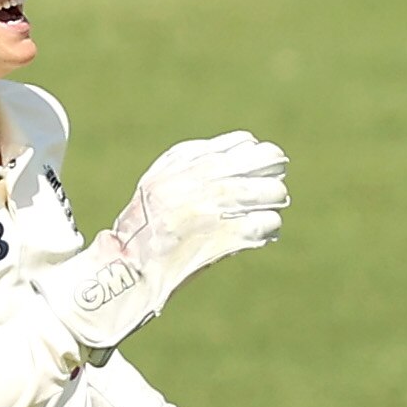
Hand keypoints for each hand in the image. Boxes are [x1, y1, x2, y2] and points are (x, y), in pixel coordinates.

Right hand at [37, 132, 290, 355]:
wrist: (133, 264)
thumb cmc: (147, 224)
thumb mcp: (160, 179)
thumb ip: (194, 162)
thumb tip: (245, 149)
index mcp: (187, 160)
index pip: (246, 143)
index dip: (258, 155)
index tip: (257, 169)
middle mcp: (204, 177)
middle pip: (266, 161)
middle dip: (273, 176)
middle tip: (269, 192)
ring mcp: (219, 205)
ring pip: (274, 191)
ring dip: (272, 204)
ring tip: (261, 215)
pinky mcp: (230, 234)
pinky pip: (270, 222)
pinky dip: (268, 229)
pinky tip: (256, 235)